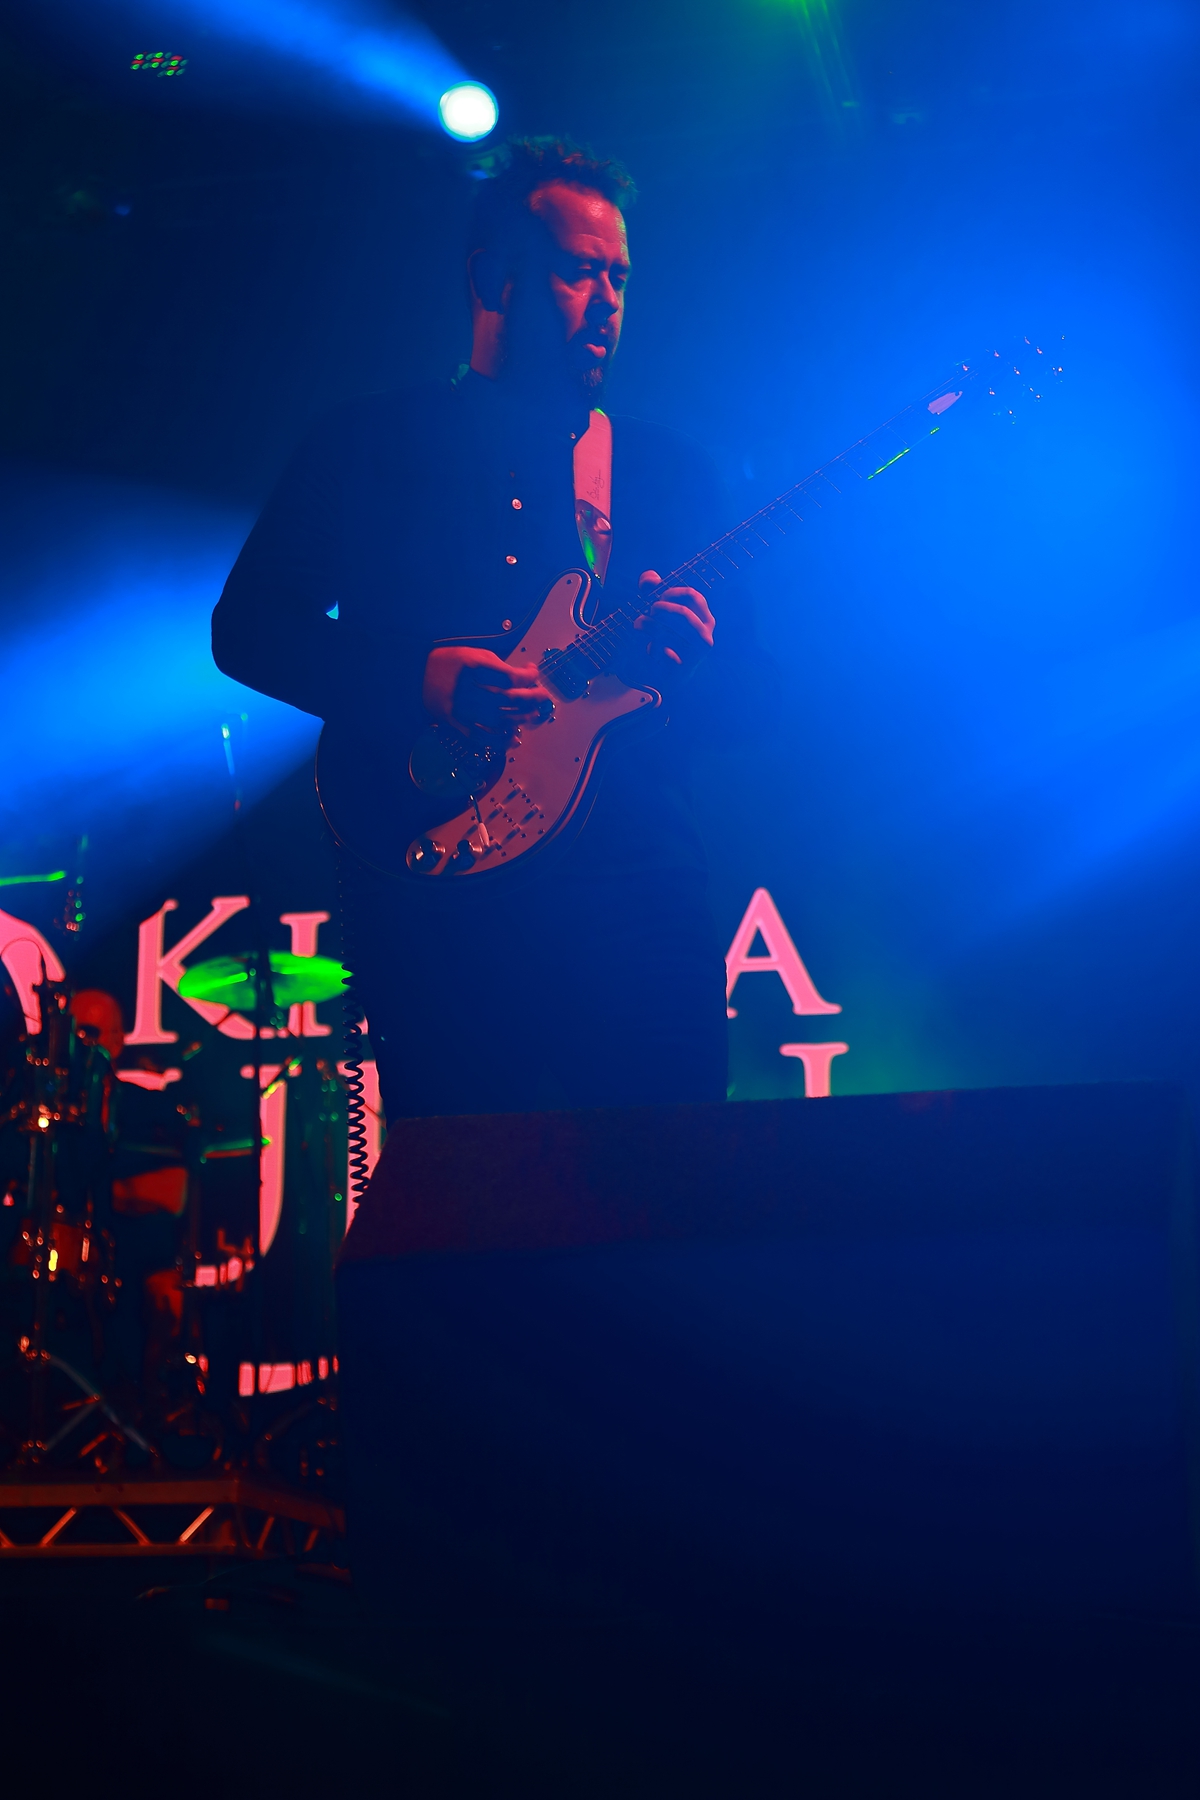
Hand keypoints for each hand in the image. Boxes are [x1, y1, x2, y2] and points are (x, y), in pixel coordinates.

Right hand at [422, 645, 553, 736]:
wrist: (417, 673)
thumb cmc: (450, 662)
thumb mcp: (475, 655)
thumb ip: (500, 666)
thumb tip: (526, 677)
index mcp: (473, 667)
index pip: (510, 677)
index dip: (528, 677)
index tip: (535, 674)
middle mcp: (467, 689)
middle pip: (508, 699)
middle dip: (531, 698)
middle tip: (543, 696)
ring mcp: (460, 708)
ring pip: (498, 719)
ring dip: (519, 719)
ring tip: (531, 715)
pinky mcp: (454, 722)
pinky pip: (479, 736)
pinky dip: (498, 739)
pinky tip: (512, 738)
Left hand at [632, 571, 714, 676]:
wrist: (669, 677)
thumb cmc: (667, 638)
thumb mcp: (660, 610)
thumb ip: (653, 590)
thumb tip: (649, 577)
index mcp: (705, 619)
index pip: (693, 596)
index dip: (672, 592)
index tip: (657, 597)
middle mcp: (705, 636)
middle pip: (683, 614)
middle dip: (661, 610)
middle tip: (649, 611)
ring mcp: (697, 653)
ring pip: (671, 632)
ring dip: (650, 625)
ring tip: (638, 624)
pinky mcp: (684, 667)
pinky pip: (665, 653)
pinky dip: (653, 648)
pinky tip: (650, 649)